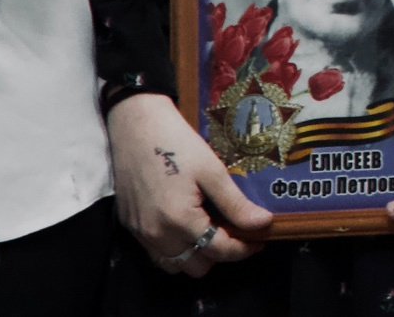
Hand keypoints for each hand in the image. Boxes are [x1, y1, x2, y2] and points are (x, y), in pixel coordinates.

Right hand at [106, 93, 272, 275]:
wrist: (136, 127)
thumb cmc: (177, 144)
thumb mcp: (212, 171)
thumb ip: (235, 203)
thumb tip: (263, 223)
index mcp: (179, 221)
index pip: (218, 250)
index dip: (244, 249)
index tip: (260, 239)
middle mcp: (156, 235)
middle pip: (196, 266)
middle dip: (220, 253)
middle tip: (236, 230)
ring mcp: (140, 233)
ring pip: (174, 264)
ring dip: (196, 254)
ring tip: (213, 229)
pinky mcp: (130, 226)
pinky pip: (156, 253)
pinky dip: (175, 248)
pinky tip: (189, 225)